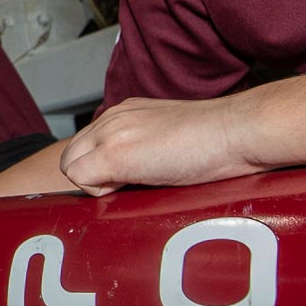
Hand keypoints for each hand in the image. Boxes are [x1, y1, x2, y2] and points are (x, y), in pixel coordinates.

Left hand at [58, 94, 262, 193]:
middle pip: (71, 155)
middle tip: (128, 187)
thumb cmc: (215, 140)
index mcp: (124, 112)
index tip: (125, 180)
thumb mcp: (168, 136)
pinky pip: (80, 179)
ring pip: (70, 166)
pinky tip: (135, 187)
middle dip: (91, 177)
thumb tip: (136, 171)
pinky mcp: (115, 154)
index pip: (87, 143)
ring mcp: (110, 134)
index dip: (99, 168)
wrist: (235, 131)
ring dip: (96, 184)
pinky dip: (100, 193)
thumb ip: (144, 145)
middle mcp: (112, 118)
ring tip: (136, 185)